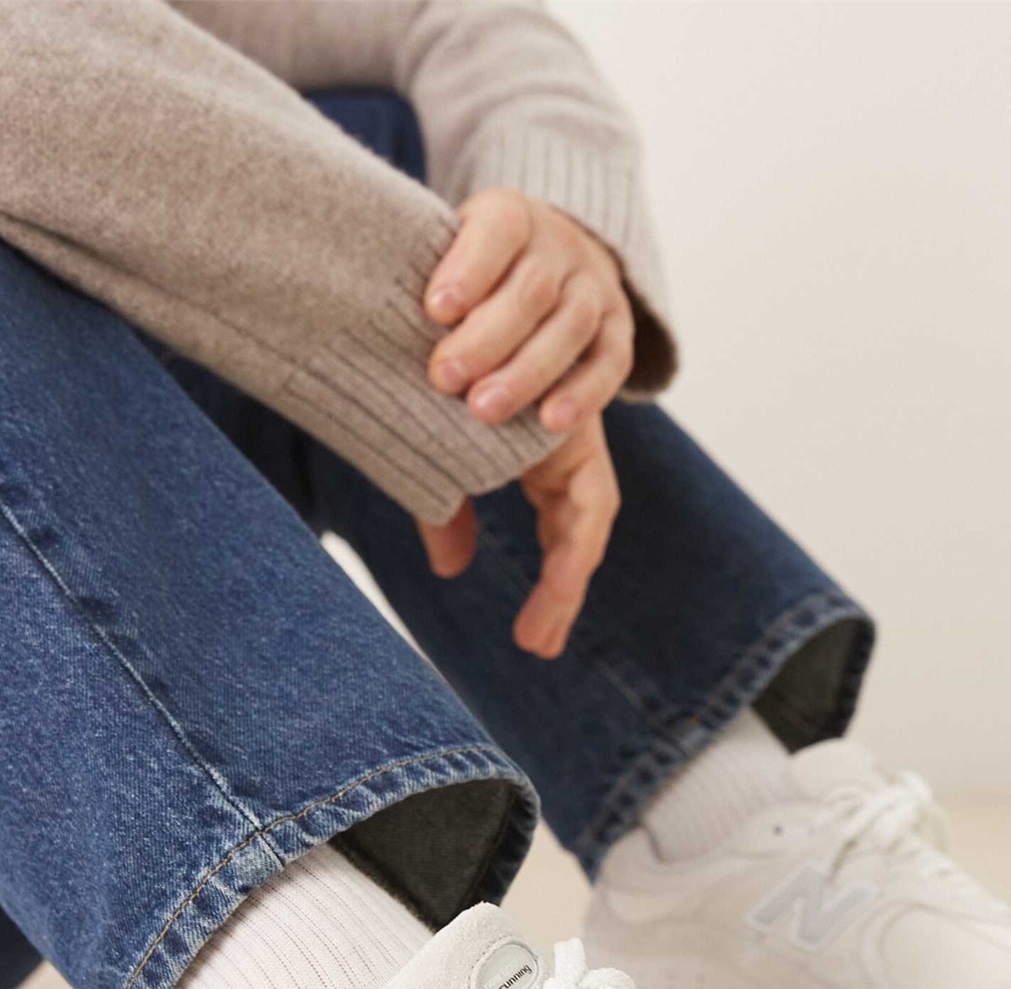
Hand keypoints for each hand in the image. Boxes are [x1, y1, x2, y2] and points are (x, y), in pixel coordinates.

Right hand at [420, 414, 619, 657]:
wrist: (420, 320)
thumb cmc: (426, 390)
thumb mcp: (437, 464)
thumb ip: (447, 518)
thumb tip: (450, 571)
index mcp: (542, 461)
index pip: (561, 537)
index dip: (552, 591)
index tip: (533, 640)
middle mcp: (565, 451)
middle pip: (577, 538)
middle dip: (561, 596)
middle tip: (540, 645)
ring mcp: (575, 435)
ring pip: (589, 524)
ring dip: (568, 580)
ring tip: (543, 631)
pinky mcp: (578, 423)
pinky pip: (590, 497)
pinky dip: (578, 543)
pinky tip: (563, 582)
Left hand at [424, 189, 634, 432]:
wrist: (553, 260)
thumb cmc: (479, 271)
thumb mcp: (453, 251)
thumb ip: (434, 280)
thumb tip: (382, 312)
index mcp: (512, 216)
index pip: (497, 230)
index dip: (468, 269)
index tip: (435, 309)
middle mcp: (561, 247)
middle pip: (530, 291)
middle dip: (485, 338)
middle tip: (444, 378)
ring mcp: (595, 287)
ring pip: (568, 327)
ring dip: (525, 373)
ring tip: (483, 410)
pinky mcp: (619, 330)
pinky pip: (609, 363)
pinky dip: (582, 394)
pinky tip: (550, 422)